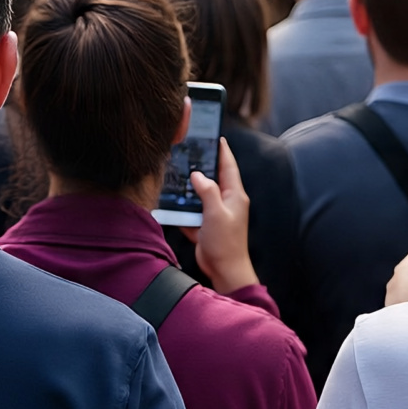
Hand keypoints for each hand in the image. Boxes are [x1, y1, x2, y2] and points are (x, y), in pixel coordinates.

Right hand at [181, 139, 258, 294]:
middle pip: (213, 178)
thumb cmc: (226, 243)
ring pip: (200, 194)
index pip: (229, 166)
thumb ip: (207, 191)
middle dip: (202, 167)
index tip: (216, 136)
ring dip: (189, 189)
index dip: (222, 151)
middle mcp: (226, 201)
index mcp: (234, 195)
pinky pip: (193, 211)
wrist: (225, 271)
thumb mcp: (216, 213)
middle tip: (189, 152)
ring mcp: (216, 213)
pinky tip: (173, 203)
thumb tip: (197, 175)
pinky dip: (184, 209)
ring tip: (176, 175)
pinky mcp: (206, 224)